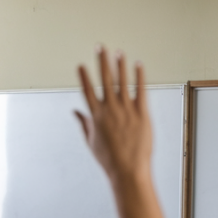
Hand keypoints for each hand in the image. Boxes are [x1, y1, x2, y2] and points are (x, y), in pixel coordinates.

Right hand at [76, 47, 152, 185]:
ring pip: (122, 82)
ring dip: (120, 65)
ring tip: (118, 51)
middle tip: (100, 47)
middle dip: (101, 62)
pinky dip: (139, 76)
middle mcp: (110, 110)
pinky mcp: (142, 114)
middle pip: (104, 80)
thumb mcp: (91, 142)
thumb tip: (75, 112)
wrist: (128, 170)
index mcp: (96, 116)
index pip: (87, 91)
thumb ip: (83, 124)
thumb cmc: (109, 160)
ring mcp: (127, 111)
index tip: (81, 65)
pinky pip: (140, 90)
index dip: (84, 77)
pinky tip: (138, 65)